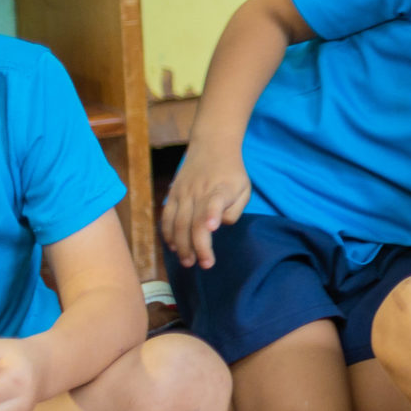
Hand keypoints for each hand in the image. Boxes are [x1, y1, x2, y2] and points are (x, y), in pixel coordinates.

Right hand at [160, 145, 252, 268]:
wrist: (212, 145)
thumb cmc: (232, 172)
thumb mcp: (244, 188)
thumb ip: (235, 209)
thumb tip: (220, 225)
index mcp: (220, 189)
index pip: (215, 203)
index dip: (212, 214)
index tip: (212, 227)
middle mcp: (198, 192)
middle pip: (193, 222)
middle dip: (196, 246)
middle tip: (203, 264)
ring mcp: (183, 193)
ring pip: (177, 222)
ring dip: (181, 244)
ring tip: (188, 262)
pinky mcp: (173, 194)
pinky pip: (166, 217)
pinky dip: (168, 233)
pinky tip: (173, 247)